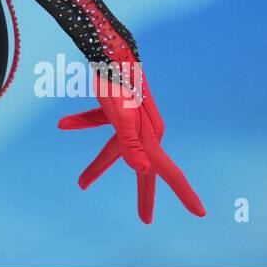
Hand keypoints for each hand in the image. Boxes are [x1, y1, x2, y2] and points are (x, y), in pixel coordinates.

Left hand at [57, 68, 205, 222]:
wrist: (107, 47)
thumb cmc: (114, 83)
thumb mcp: (119, 116)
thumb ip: (129, 144)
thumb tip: (141, 170)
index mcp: (150, 136)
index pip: (168, 171)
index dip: (185, 194)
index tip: (201, 213)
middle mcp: (146, 129)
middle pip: (142, 167)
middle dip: (143, 194)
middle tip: (146, 218)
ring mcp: (131, 118)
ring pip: (116, 148)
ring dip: (99, 165)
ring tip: (82, 183)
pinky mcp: (116, 107)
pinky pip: (100, 122)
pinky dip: (83, 122)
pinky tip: (64, 124)